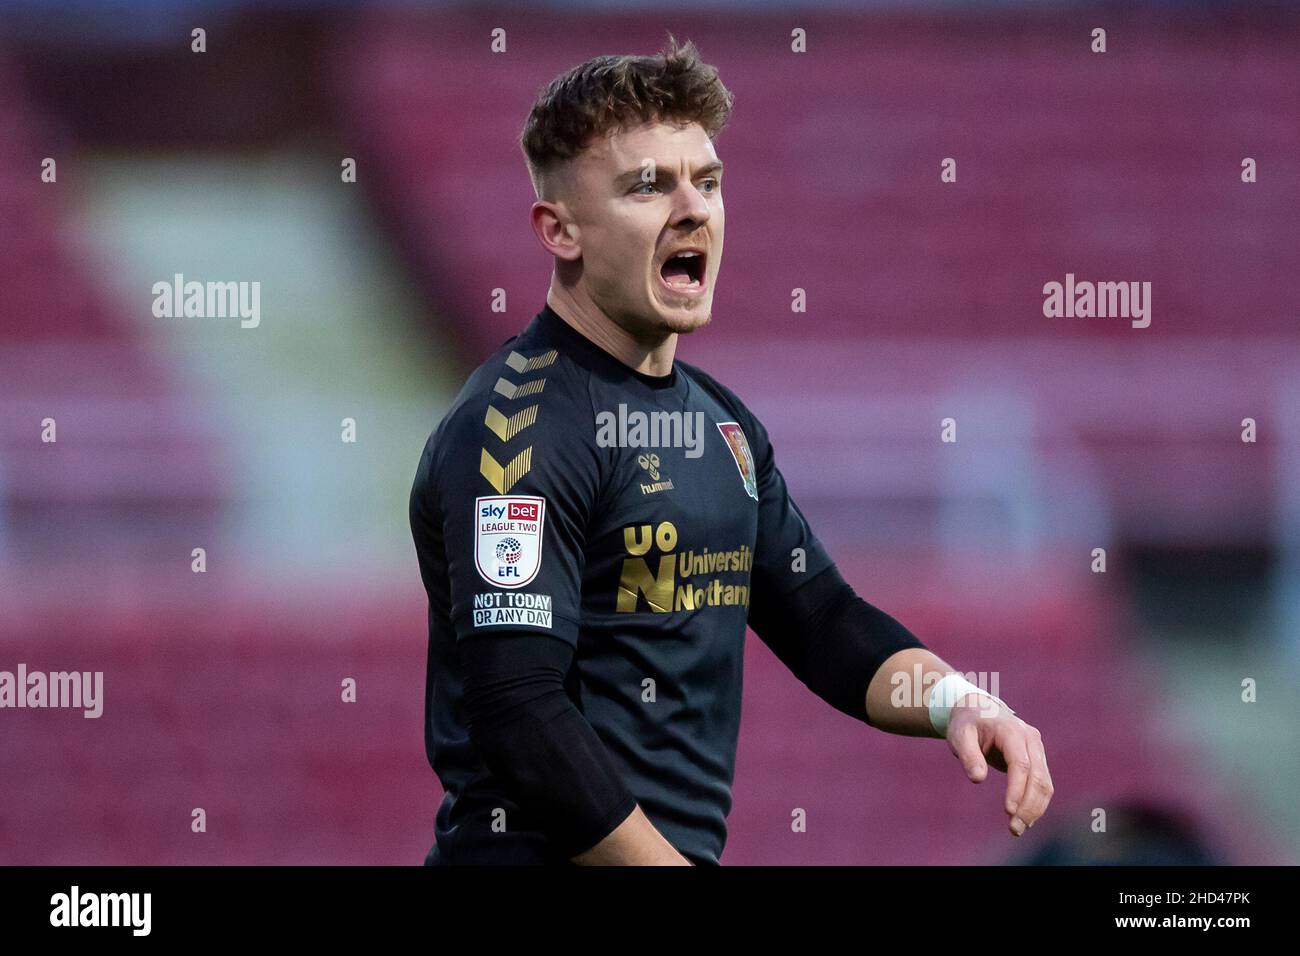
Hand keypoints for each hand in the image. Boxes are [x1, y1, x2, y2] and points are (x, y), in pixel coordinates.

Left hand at [946, 693, 1052, 836]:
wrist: (978, 710)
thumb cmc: (966, 724)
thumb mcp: (959, 736)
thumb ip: (968, 755)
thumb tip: (978, 779)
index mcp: (1011, 731)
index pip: (1020, 764)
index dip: (1017, 789)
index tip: (1008, 811)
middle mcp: (1031, 739)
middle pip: (1038, 777)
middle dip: (1028, 806)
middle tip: (1014, 829)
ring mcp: (1037, 749)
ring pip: (1045, 783)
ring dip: (1035, 809)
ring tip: (1018, 829)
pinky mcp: (1037, 759)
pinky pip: (1042, 784)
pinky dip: (1036, 803)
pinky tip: (1024, 819)